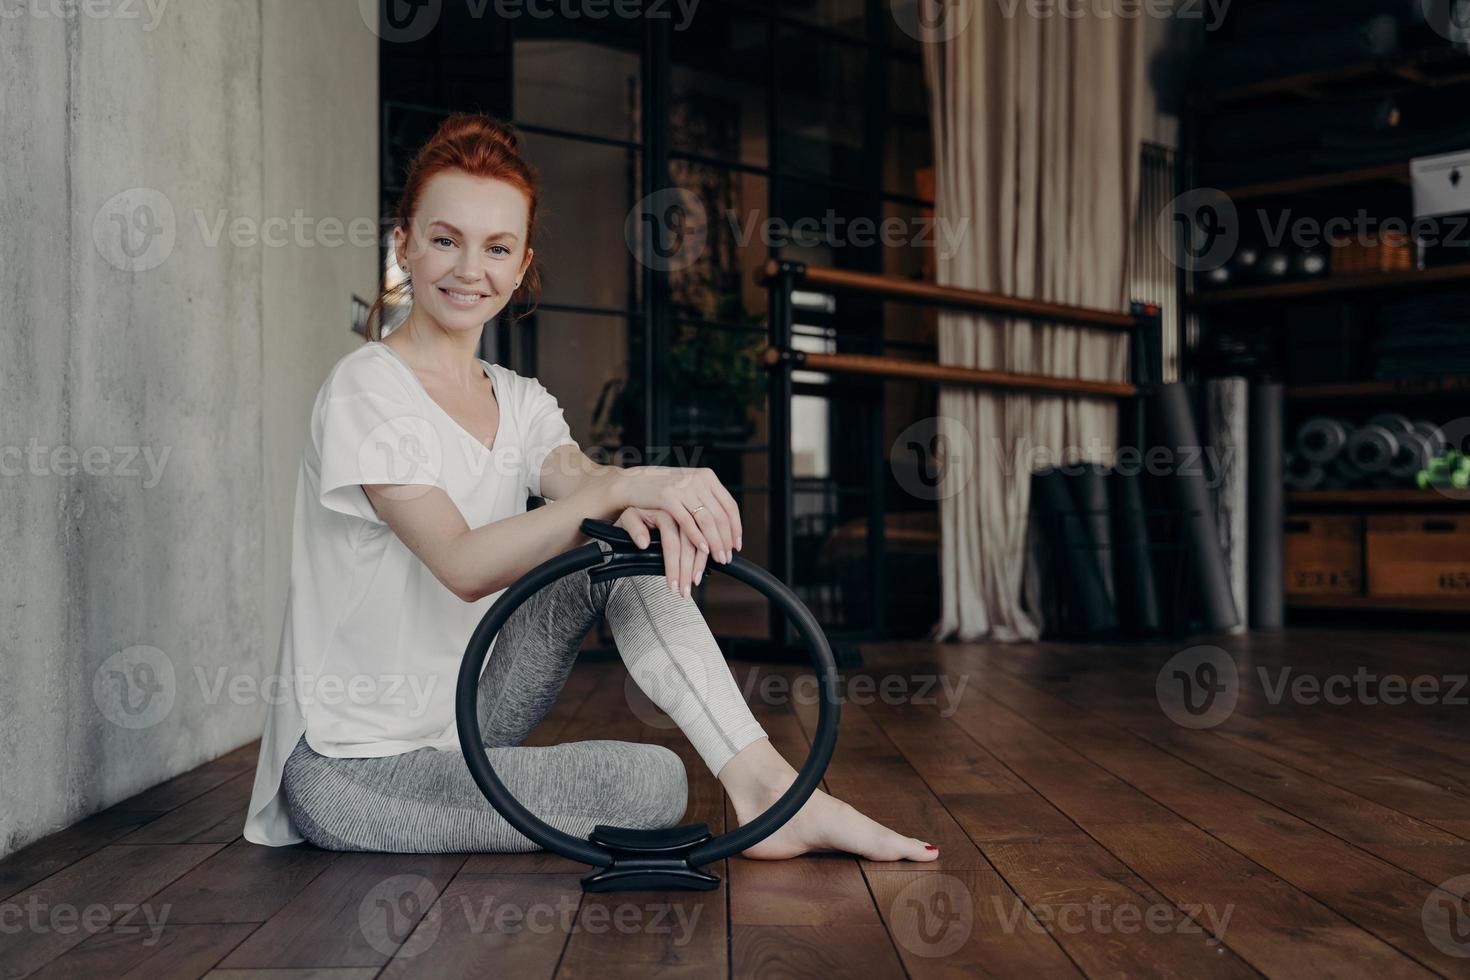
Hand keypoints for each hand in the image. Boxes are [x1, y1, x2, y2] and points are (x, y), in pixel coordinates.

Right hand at [613, 467, 742, 596]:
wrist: (629, 483)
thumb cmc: (659, 491)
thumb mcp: (686, 492)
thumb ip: (703, 503)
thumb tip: (723, 526)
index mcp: (706, 478)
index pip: (729, 505)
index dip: (736, 527)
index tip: (736, 545)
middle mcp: (698, 481)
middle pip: (720, 516)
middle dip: (725, 541)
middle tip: (726, 558)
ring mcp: (683, 488)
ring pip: (707, 520)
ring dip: (714, 543)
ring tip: (716, 559)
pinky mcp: (667, 497)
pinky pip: (687, 521)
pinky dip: (697, 537)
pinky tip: (703, 549)